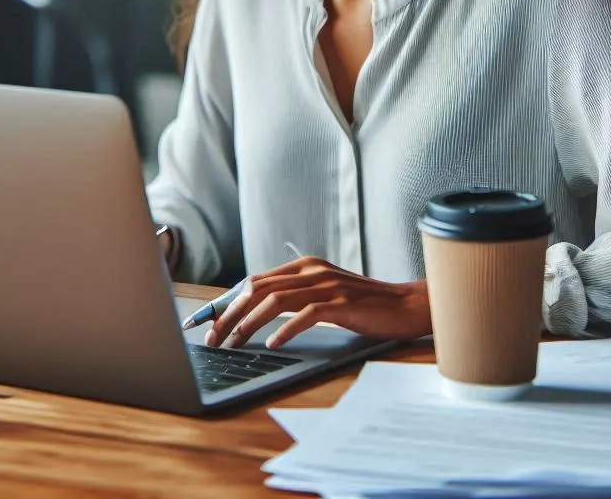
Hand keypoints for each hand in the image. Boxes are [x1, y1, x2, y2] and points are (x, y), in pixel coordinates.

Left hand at [204, 255, 431, 349]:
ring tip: (235, 344)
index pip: (255, 280)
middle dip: (230, 314)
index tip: (207, 322)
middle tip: (213, 338)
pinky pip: (306, 314)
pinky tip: (274, 344)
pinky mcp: (341, 303)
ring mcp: (326, 285)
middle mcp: (312, 271)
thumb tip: (256, 312)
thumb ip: (296, 296)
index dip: (228, 301)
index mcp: (305, 266)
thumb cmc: (363, 304)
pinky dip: (286, 329)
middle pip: (258, 288)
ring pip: (275, 300)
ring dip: (250, 323)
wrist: (403, 305)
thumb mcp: (324, 293)